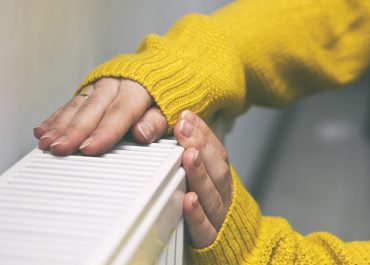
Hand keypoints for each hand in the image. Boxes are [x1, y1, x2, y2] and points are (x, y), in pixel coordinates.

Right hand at [34, 78, 167, 154]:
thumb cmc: (166, 92)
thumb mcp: (171, 107)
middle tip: (60, 148)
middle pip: (94, 108)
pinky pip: (72, 102)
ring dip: (60, 124)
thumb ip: (157, 121)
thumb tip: (141, 134)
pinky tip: (44, 128)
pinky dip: (57, 116)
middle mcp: (116, 83)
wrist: (162, 65)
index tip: (90, 148)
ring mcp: (100, 83)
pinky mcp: (90, 87)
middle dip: (75, 130)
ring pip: (78, 104)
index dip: (105, 131)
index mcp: (139, 87)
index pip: (121, 112)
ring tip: (47, 142)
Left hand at [174, 110, 232, 247]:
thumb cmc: (217, 208)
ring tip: (188, 155)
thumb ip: (201, 159)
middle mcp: (223, 194)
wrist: (240, 247)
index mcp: (223, 178)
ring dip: (199, 173)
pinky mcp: (209, 239)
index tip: (186, 117)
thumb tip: (183, 128)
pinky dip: (196, 214)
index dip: (203, 133)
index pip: (217, 152)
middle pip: (216, 169)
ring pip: (211, 194)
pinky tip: (188, 200)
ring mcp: (218, 217)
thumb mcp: (213, 181)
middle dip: (199, 146)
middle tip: (182, 128)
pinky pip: (204, 227)